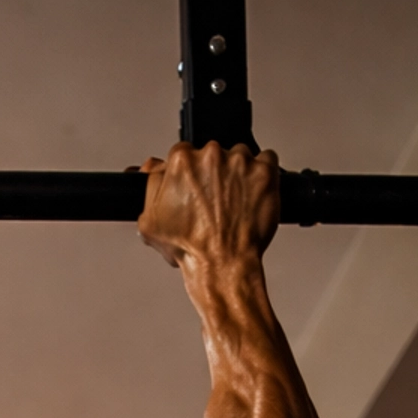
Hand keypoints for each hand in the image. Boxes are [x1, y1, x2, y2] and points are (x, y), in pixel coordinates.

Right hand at [137, 140, 278, 269]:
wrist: (222, 264)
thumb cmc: (191, 247)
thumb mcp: (150, 221)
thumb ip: (150, 185)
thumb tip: (153, 167)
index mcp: (183, 161)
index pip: (183, 154)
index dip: (187, 174)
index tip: (192, 188)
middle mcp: (212, 155)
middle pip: (211, 154)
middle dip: (211, 174)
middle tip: (212, 202)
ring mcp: (241, 162)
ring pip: (239, 157)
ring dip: (236, 174)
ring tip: (232, 202)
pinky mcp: (265, 171)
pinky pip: (267, 160)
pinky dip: (261, 174)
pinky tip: (251, 194)